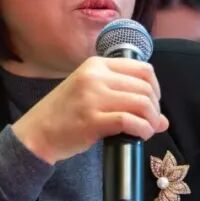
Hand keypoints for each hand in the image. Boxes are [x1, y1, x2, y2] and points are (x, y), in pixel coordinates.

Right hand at [11, 57, 169, 164]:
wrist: (37, 132)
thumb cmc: (65, 113)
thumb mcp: (91, 94)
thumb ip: (123, 98)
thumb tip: (162, 120)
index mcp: (96, 65)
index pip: (143, 69)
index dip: (155, 88)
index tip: (152, 103)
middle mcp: (95, 77)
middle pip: (145, 87)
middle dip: (155, 107)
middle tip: (151, 121)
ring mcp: (93, 98)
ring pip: (141, 103)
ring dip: (151, 120)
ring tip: (147, 129)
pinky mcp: (92, 120)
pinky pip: (129, 121)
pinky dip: (142, 130)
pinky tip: (141, 135)